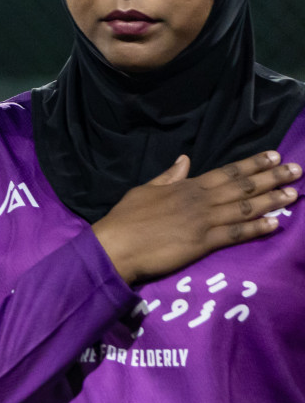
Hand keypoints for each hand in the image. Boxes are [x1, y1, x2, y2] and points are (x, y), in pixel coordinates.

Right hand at [92, 151, 299, 284]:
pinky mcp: (202, 243)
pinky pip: (235, 234)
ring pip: (244, 208)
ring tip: (293, 193)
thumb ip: (168, 176)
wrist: (114, 246)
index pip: (226, 172)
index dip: (252, 164)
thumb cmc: (124, 219)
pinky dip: (256, 228)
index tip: (274, 156)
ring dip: (272, 200)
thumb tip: (185, 160)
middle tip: (297, 170)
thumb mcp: (143, 190)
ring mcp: (202, 222)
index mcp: (186, 187)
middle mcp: (199, 201)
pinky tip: (274, 223)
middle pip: (242, 187)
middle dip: (271, 177)